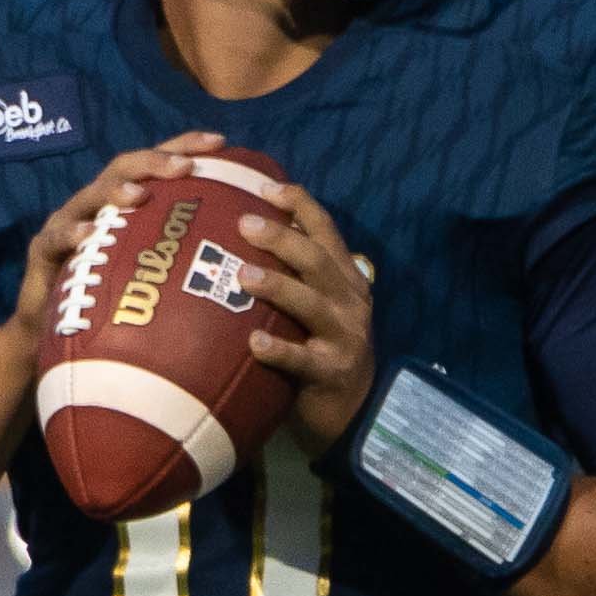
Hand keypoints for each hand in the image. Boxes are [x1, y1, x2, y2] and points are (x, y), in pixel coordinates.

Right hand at [12, 139, 218, 339]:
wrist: (53, 329)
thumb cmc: (113, 299)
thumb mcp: (152, 272)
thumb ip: (183, 254)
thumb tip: (244, 254)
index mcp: (124, 202)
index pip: (155, 164)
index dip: (184, 146)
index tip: (220, 141)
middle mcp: (96, 204)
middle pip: (125, 167)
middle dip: (155, 161)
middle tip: (185, 166)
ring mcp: (67, 222)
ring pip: (91, 196)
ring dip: (116, 191)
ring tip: (140, 194)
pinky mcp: (43, 249)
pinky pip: (56, 238)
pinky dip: (72, 234)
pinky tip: (87, 235)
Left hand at [179, 141, 381, 447]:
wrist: (352, 408)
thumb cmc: (320, 346)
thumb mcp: (318, 303)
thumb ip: (297, 271)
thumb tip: (245, 226)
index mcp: (345, 278)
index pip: (325, 231)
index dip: (299, 205)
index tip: (264, 187)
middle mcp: (349, 301)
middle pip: (317, 261)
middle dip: (282, 239)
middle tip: (245, 224)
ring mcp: (344, 337)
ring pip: (312, 304)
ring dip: (278, 287)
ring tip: (243, 275)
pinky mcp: (332, 372)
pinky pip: (303, 359)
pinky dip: (279, 350)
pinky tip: (253, 343)